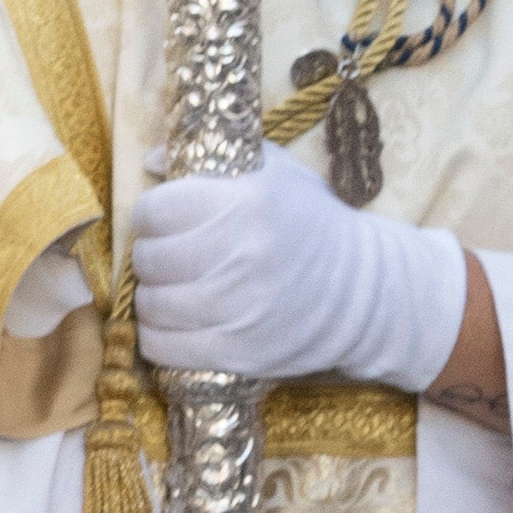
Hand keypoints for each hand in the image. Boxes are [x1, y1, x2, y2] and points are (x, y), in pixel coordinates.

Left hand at [127, 143, 471, 400]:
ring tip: (174, 290)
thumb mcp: (273, 172)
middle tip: (171, 257)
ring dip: (153, 298)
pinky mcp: (238, 352)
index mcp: (245, 203)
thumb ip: (210, 160)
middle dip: (151, 256)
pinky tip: (177, 325)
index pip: (156, 210)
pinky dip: (159, 337)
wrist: (363, 292)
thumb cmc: (310, 224)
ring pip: (151, 305)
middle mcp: (239, 255)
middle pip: (149, 259)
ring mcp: (238, 309)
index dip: (152, 214)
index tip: (165, 221)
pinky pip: (164, 347)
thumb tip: (149, 162)